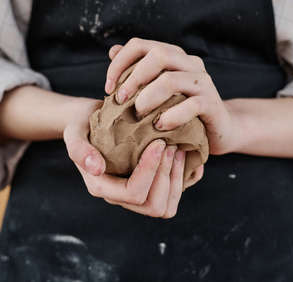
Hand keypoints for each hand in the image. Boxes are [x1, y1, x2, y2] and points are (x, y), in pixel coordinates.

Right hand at [63, 98, 186, 217]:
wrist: (87, 119)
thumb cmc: (81, 123)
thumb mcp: (74, 131)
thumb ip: (78, 148)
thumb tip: (96, 168)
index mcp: (101, 186)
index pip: (133, 193)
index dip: (150, 170)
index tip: (158, 143)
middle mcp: (118, 195)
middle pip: (153, 206)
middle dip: (166, 175)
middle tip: (171, 145)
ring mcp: (134, 193)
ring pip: (165, 206)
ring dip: (176, 179)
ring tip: (178, 149)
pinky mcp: (147, 185)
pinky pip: (171, 196)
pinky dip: (183, 179)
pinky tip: (184, 156)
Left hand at [105, 38, 239, 155]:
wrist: (219, 129)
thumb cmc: (181, 111)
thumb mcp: (156, 91)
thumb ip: (135, 71)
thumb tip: (113, 50)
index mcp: (173, 56)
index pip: (140, 45)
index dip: (119, 63)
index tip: (108, 88)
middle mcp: (190, 63)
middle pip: (158, 55)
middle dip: (133, 77)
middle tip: (120, 100)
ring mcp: (203, 82)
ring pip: (171, 80)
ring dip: (148, 98)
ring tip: (139, 115)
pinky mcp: (212, 103)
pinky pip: (191, 105)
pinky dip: (171, 116)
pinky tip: (160, 126)